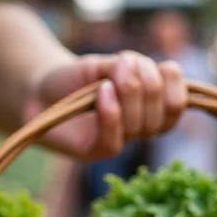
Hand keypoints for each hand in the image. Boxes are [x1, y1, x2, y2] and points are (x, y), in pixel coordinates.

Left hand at [23, 52, 185, 161]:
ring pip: (141, 126)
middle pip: (162, 115)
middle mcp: (136, 126)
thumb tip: (136, 67)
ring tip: (109, 77)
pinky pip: (115, 139)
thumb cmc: (74, 78)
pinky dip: (111, 112)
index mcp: (147, 105)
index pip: (177, 107)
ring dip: (130, 94)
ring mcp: (118, 141)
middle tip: (126, 64)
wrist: (38, 92)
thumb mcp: (103, 63)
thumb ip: (124, 66)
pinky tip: (101, 92)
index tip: (165, 67)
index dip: (178, 88)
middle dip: (150, 86)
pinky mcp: (95, 152)